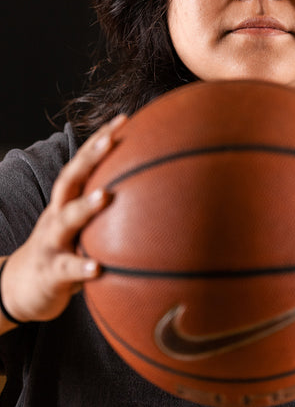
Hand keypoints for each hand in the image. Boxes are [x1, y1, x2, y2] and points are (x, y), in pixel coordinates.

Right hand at [0, 115, 126, 327]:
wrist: (23, 287)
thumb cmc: (66, 249)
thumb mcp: (85, 226)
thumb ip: (111, 209)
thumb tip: (159, 194)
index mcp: (68, 200)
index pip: (84, 162)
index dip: (100, 139)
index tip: (124, 119)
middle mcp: (57, 214)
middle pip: (71, 179)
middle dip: (90, 157)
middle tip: (111, 139)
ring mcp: (52, 241)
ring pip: (66, 219)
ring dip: (85, 206)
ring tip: (105, 196)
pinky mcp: (50, 271)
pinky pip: (65, 268)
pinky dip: (81, 267)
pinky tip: (97, 268)